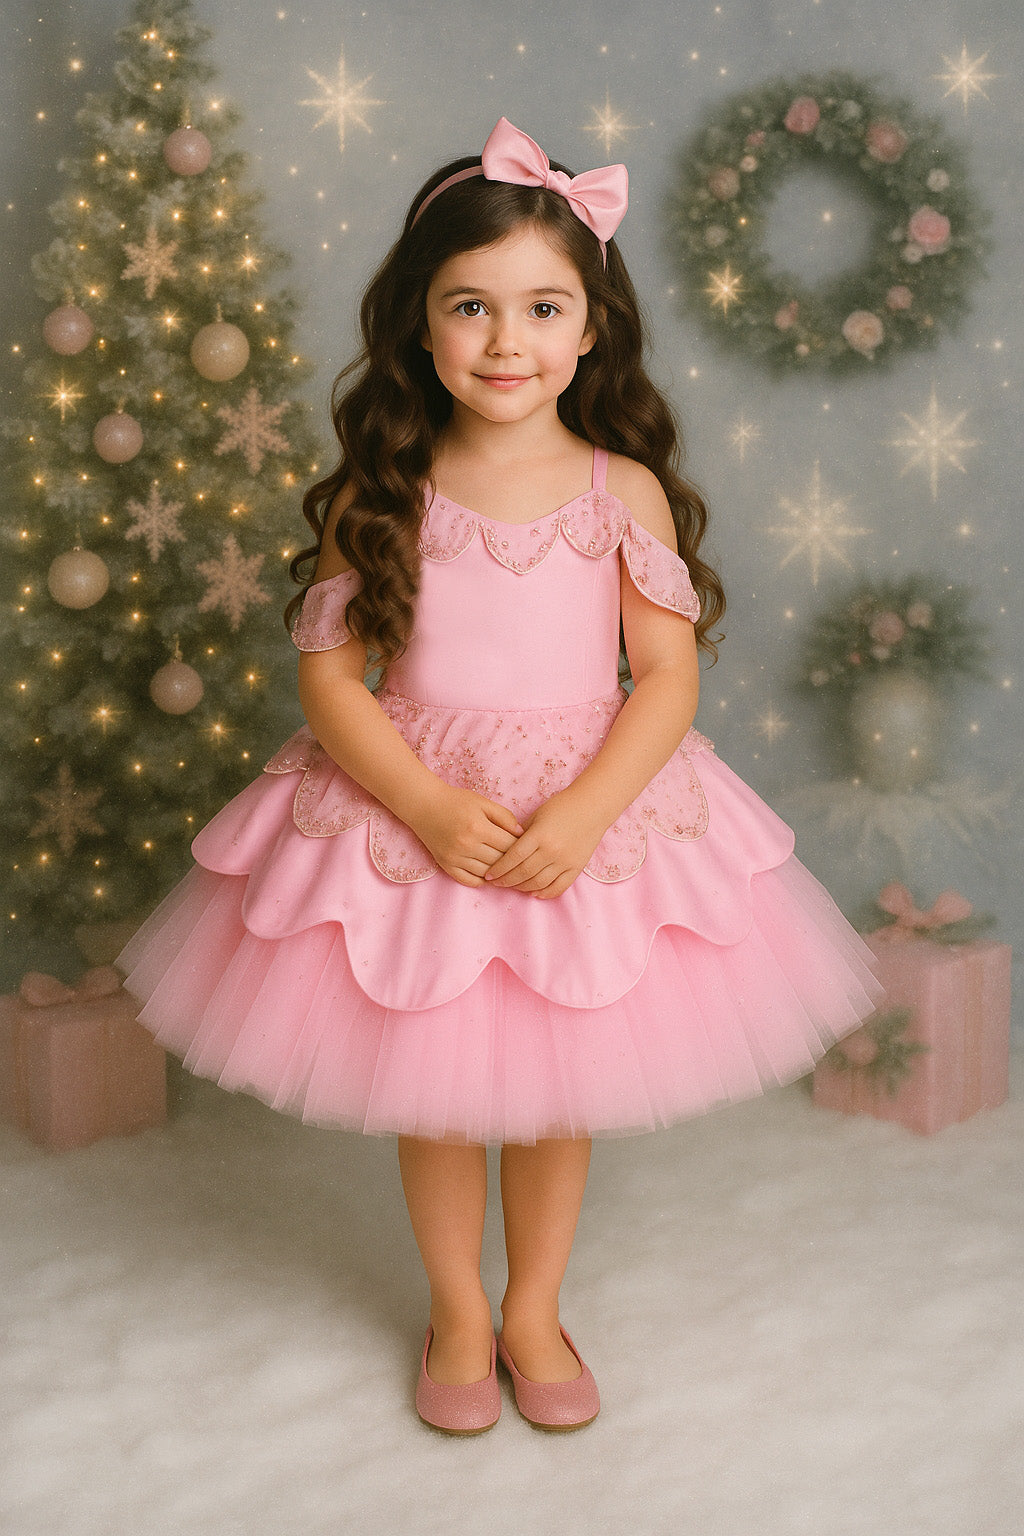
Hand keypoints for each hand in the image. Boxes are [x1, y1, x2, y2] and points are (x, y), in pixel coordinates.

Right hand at [411, 783, 523, 886]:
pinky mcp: (446, 865)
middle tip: (521, 860)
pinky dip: (482, 880)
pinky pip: (469, 881)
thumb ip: (504, 817)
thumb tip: (521, 834)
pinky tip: (489, 873)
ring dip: (499, 872)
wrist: (424, 805)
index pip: (509, 845)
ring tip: (508, 868)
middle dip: (512, 861)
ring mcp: (455, 857)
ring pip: (487, 873)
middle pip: (500, 861)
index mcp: (478, 828)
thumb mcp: (483, 802)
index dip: (521, 847)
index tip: (527, 847)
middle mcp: (466, 845)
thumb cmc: (456, 801)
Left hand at [483, 790, 607, 898]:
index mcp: (539, 836)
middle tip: (496, 883)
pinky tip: (535, 893)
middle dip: (506, 881)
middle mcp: (551, 851)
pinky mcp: (576, 868)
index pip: (513, 858)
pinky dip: (545, 893)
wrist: (592, 806)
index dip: (499, 869)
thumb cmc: (562, 806)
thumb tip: (505, 850)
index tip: (489, 875)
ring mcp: (565, 861)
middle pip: (523, 873)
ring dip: (522, 888)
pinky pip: (559, 887)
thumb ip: (521, 834)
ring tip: (513, 886)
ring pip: (538, 883)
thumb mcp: (537, 815)